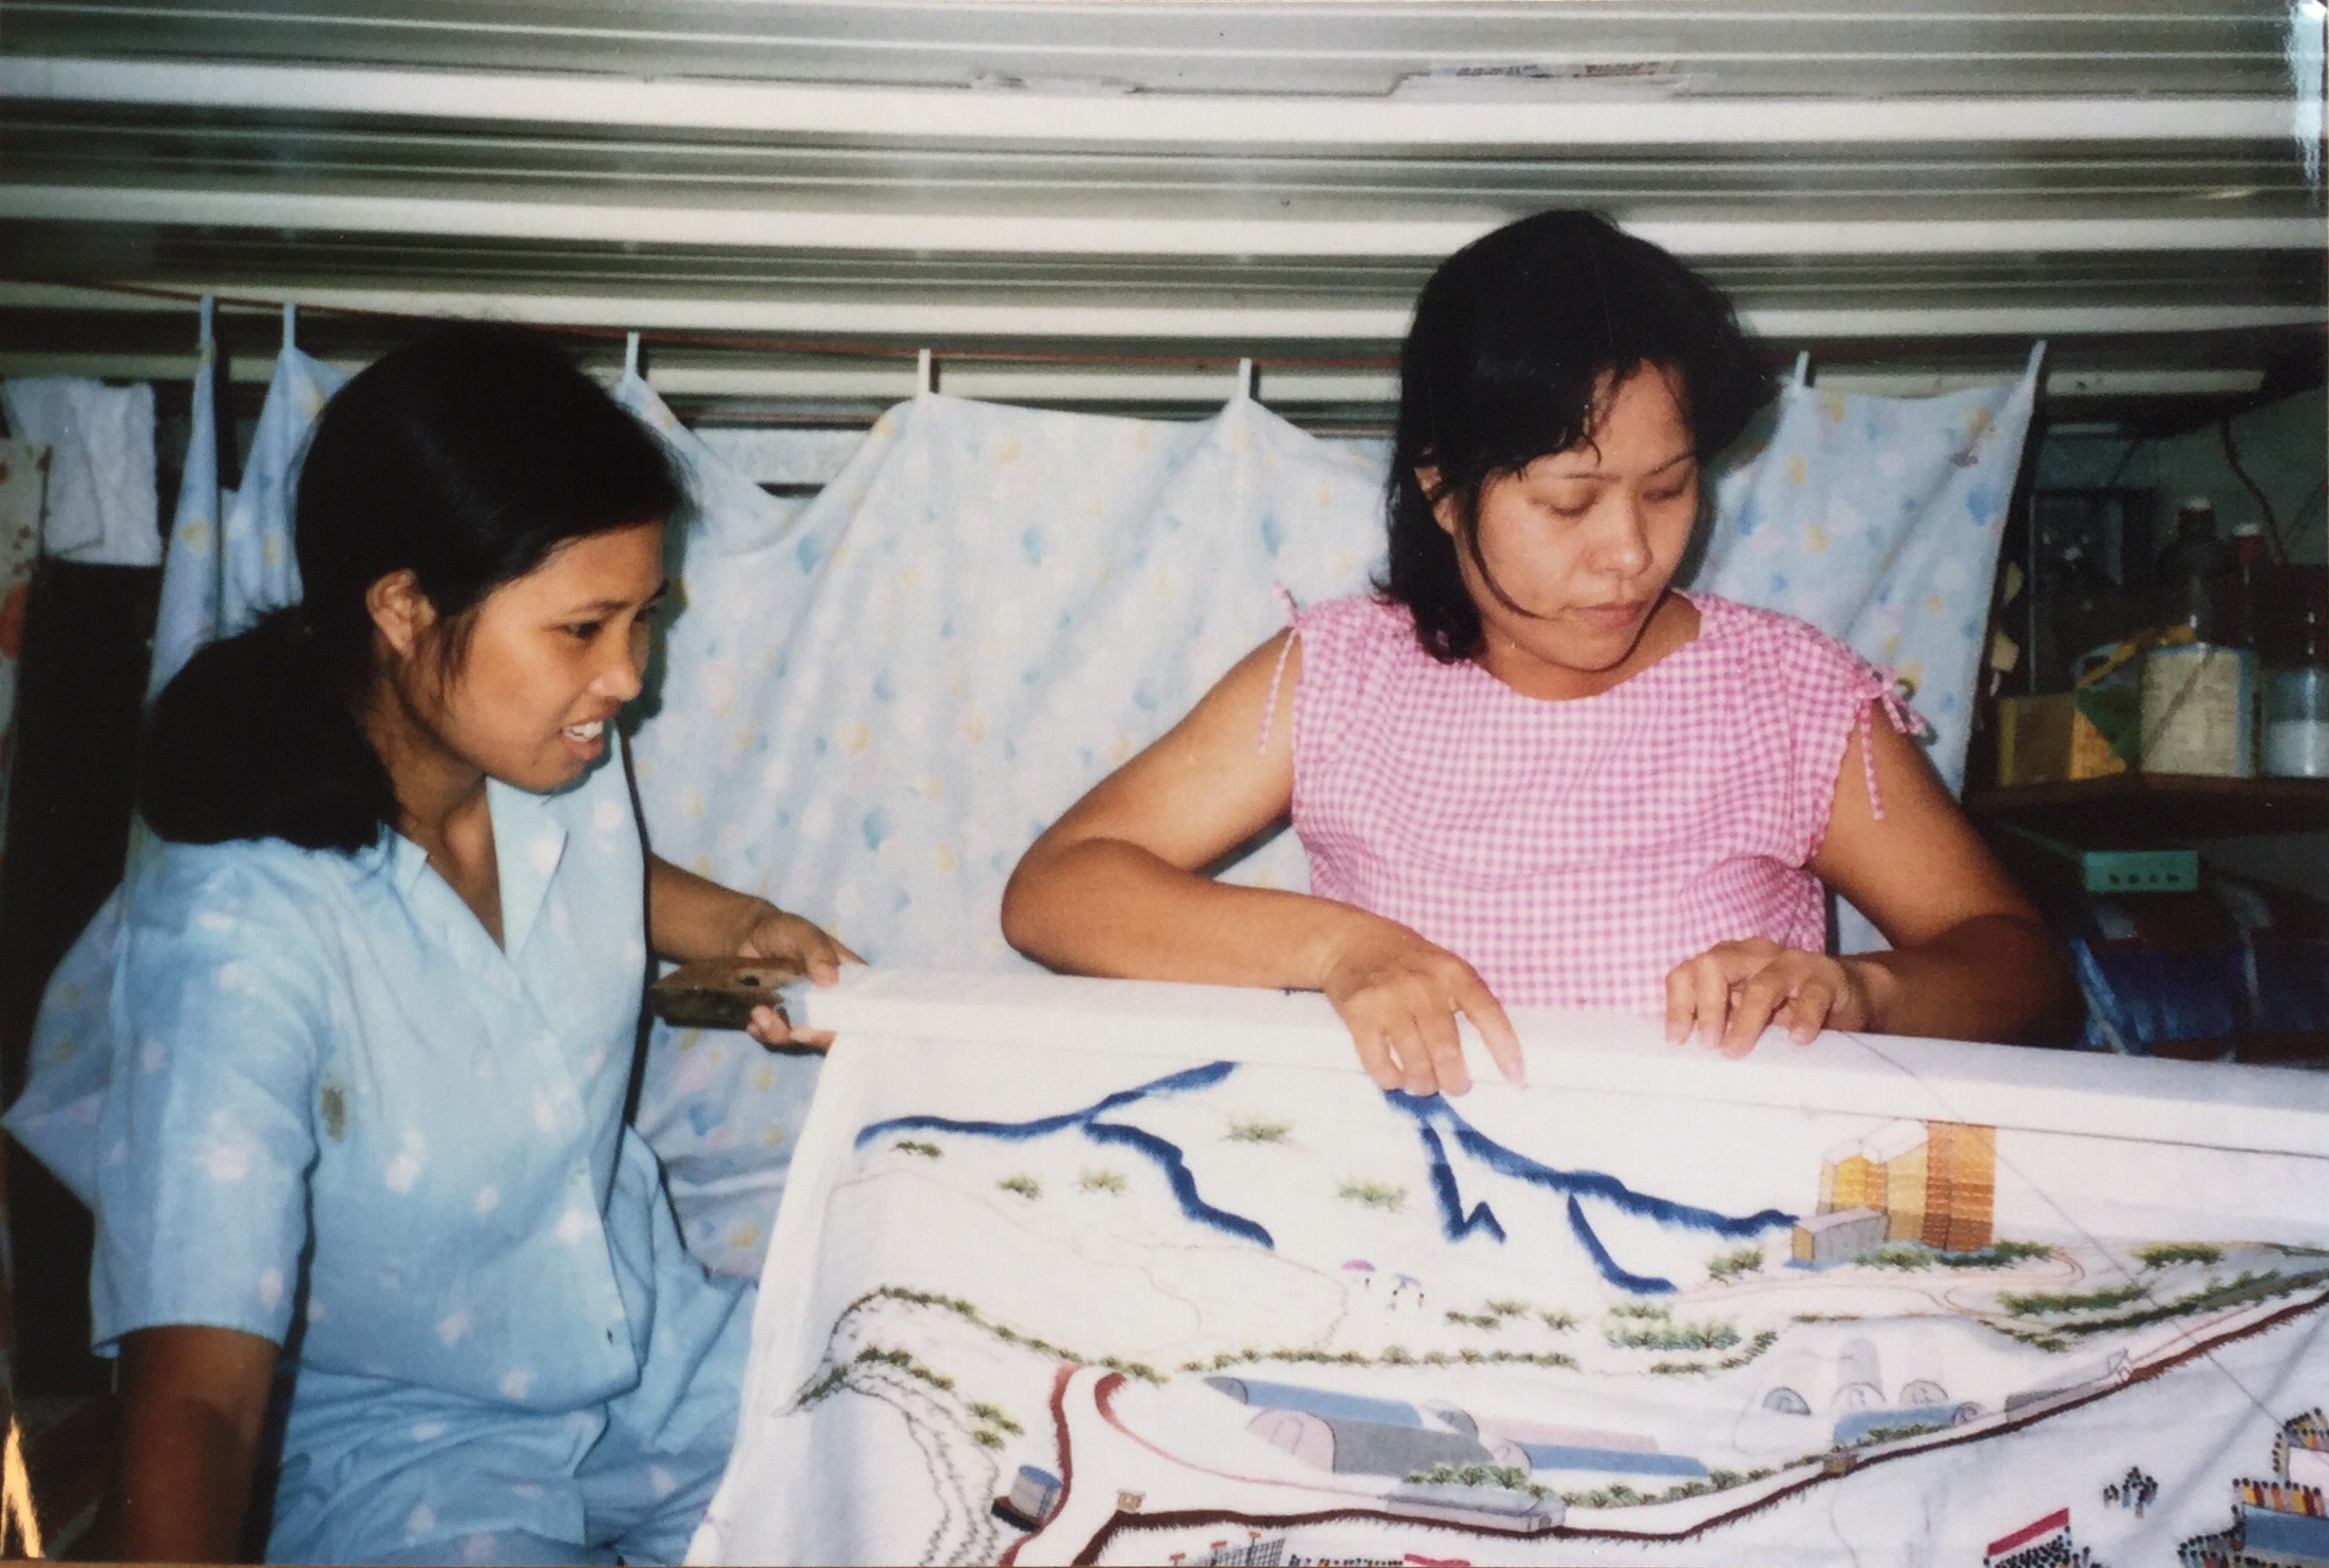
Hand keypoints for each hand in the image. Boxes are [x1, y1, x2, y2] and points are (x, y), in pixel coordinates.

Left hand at [734, 905, 862, 1049]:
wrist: (745, 936)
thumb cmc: (783, 931)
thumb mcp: (803, 933)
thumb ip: (818, 952)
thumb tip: (830, 981)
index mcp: (847, 980)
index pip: (863, 1007)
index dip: (854, 1023)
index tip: (831, 1026)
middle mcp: (830, 1002)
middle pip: (835, 1031)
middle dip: (814, 1035)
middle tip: (794, 1031)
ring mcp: (804, 1014)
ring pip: (803, 1038)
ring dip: (781, 1033)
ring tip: (759, 1014)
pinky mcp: (780, 1022)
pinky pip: (777, 1037)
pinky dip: (764, 1033)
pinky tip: (752, 1022)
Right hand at [1318, 916, 1523, 1095]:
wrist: (1350, 940)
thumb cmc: (1406, 959)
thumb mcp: (1443, 965)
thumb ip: (1461, 999)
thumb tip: (1483, 1054)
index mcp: (1453, 972)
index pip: (1488, 1013)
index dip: (1504, 1049)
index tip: (1515, 1078)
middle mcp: (1423, 985)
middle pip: (1446, 1050)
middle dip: (1455, 1080)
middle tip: (1456, 1087)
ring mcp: (1389, 999)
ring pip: (1414, 1062)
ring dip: (1422, 1084)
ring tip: (1424, 1085)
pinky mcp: (1359, 1013)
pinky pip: (1378, 1062)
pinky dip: (1390, 1079)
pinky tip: (1395, 1078)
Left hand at [1663, 939, 1880, 1056]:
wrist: (1849, 991)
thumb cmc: (1788, 1004)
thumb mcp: (1747, 1009)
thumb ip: (1721, 1018)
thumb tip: (1686, 1047)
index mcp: (1729, 960)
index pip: (1689, 970)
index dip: (1678, 1004)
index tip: (1676, 1040)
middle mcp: (1755, 954)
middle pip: (1715, 965)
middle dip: (1706, 1005)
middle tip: (1708, 1045)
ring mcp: (1791, 963)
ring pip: (1762, 984)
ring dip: (1746, 1020)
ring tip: (1736, 1051)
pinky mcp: (1826, 979)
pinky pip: (1811, 996)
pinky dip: (1803, 1018)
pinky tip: (1797, 1039)